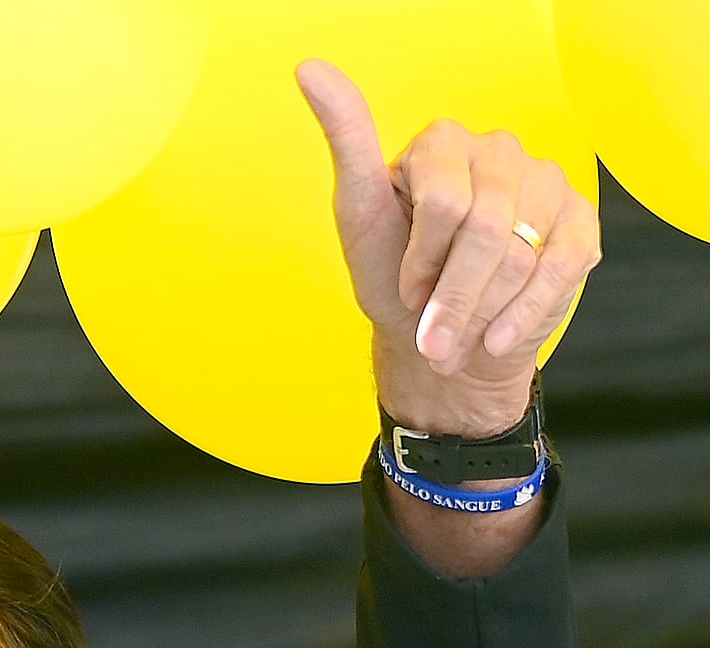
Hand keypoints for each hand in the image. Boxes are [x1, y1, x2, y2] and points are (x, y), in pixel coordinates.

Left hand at [299, 60, 599, 438]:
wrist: (439, 336)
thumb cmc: (392, 274)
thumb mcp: (358, 213)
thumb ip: (345, 140)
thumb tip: (310, 69)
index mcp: (443, 143)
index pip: (446, 204)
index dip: (421, 261)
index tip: (406, 286)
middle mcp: (498, 152)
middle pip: (486, 231)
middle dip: (453, 296)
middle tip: (431, 332)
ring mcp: (545, 182)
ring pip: (522, 255)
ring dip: (483, 311)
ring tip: (458, 334)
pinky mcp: (579, 220)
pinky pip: (560, 268)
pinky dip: (523, 314)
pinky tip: (497, 335)